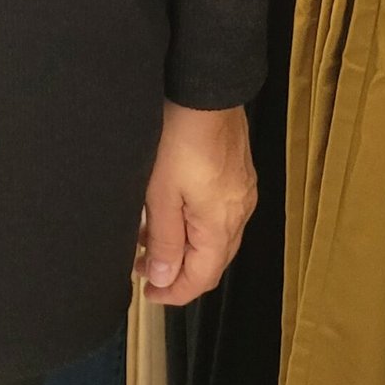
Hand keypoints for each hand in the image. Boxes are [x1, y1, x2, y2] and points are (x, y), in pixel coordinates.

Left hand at [136, 101, 256, 305]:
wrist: (204, 89)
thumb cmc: (178, 137)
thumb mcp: (160, 194)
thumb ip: (163, 240)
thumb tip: (163, 279)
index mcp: (222, 225)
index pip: (202, 277)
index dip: (174, 293)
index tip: (148, 295)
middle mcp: (239, 213)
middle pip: (212, 260)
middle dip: (178, 271)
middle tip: (143, 269)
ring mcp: (242, 192)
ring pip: (215, 237)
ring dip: (184, 246)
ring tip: (147, 239)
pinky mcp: (238, 174)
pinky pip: (218, 214)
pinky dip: (193, 223)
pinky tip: (169, 211)